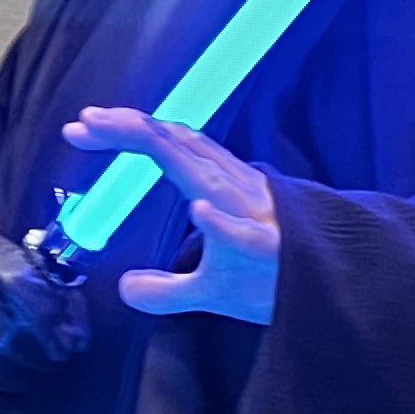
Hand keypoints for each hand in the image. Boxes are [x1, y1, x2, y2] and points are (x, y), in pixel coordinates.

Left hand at [64, 111, 281, 323]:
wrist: (332, 293)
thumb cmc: (273, 282)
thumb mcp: (211, 289)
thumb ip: (168, 287)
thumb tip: (126, 289)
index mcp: (220, 189)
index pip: (169, 148)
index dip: (127, 132)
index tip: (82, 128)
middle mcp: (234, 190)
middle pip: (178, 146)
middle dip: (131, 128)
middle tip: (84, 120)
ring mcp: (253, 217)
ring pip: (208, 174)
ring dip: (166, 151)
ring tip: (126, 132)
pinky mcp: (271, 251)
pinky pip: (246, 234)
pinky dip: (223, 222)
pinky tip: (201, 210)